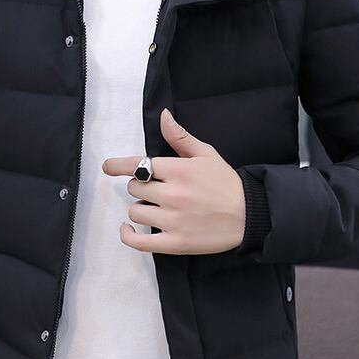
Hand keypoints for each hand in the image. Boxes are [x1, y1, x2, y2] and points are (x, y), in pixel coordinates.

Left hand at [101, 108, 245, 254]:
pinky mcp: (174, 243)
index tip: (108, 167)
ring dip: (140, 208)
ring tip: (156, 207)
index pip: (138, 165)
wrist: (250, 215)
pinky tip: (128, 230)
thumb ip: (180, 137)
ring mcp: (172, 220)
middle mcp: (173, 194)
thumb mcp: (206, 154)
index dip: (118, 165)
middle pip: (136, 187)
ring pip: (135, 211)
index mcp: (179, 170)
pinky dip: (128, 235)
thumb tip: (163, 116)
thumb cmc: (226, 183)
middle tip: (156, 189)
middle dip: (141, 186)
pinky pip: (139, 241)